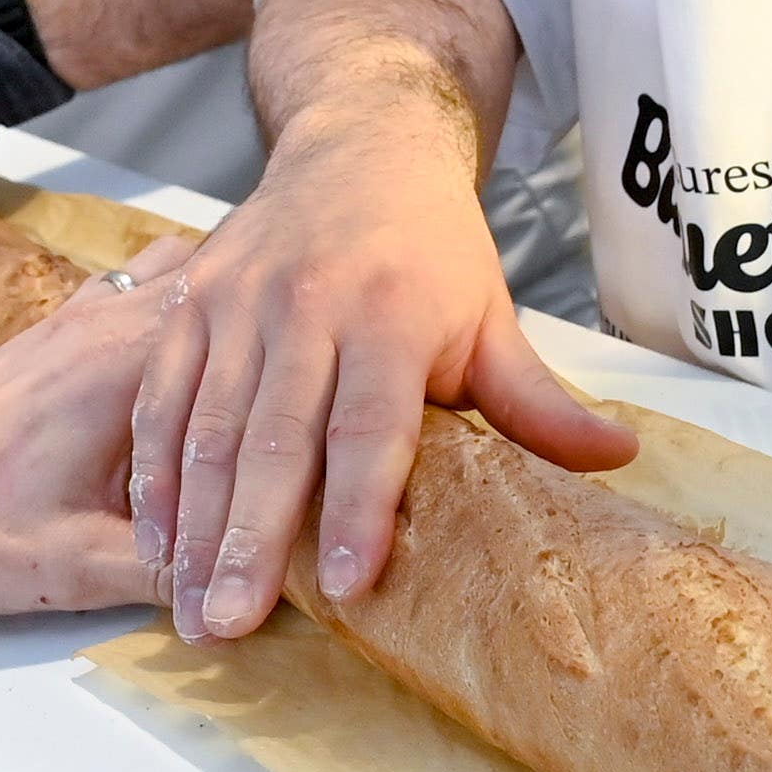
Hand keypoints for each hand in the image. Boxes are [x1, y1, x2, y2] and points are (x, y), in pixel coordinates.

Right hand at [121, 94, 622, 641]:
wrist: (361, 147)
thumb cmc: (432, 247)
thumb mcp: (492, 315)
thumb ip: (538, 401)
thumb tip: (616, 459)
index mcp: (392, 313)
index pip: (373, 425)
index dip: (362, 507)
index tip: (351, 585)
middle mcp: (307, 305)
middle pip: (275, 440)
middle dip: (251, 541)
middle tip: (232, 625)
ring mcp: (239, 302)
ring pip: (209, 428)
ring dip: (195, 527)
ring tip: (193, 609)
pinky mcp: (191, 302)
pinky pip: (162, 398)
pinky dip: (154, 474)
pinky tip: (156, 541)